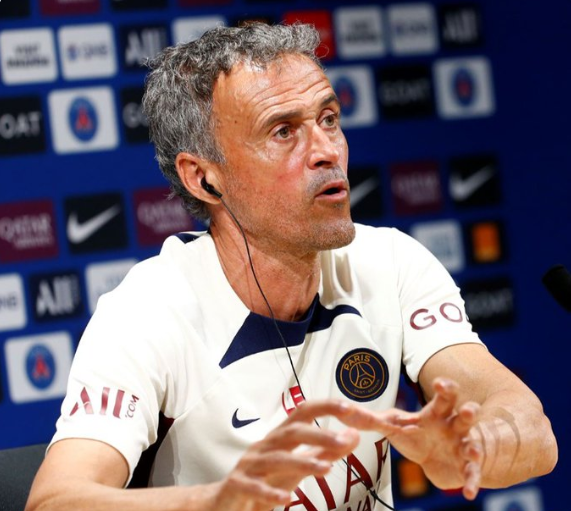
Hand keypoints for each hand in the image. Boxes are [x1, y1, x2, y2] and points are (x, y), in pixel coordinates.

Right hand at [210, 400, 360, 510]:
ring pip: (276, 459)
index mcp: (279, 438)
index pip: (302, 413)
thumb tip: (352, 435)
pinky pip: (254, 487)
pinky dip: (270, 492)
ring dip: (302, 463)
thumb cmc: (264, 480)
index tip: (349, 408)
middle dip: (318, 434)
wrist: (224, 502)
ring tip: (325, 469)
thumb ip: (323, 452)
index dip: (324, 407)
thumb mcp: (297, 467)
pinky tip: (287, 499)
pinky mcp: (237, 485)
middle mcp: (264, 446)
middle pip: (291, 433)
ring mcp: (249, 465)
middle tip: (342, 441)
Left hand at [379, 378, 482, 499]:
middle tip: (468, 410)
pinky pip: (472, 474)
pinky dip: (472, 482)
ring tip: (473, 452)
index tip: (439, 383)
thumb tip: (341, 410)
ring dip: (474, 448)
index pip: (444, 396)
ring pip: (473, 443)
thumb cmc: (416, 433)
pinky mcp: (465, 467)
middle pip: (464, 414)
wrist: (436, 457)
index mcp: (436, 412)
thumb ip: (369, 419)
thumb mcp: (393, 425)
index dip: (444, 388)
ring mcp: (463, 446)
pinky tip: (469, 493)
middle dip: (468, 412)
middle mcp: (454, 426)